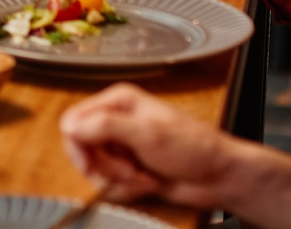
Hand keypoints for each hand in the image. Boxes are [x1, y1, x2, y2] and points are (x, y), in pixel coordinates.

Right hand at [61, 84, 247, 209]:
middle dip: (104, 166)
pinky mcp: (128, 166)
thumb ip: (106, 127)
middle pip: (81, 147)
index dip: (78, 144)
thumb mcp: (148, 134)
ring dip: (117, 179)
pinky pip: (109, 181)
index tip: (89, 163)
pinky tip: (147, 182)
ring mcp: (122, 145)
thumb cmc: (195, 148)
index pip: (74, 120)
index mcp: (118, 102)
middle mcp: (116, 121)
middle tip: (127, 171)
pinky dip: (126, 188)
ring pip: (94, 167)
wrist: (220, 177)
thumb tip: (71, 126)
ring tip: (142, 177)